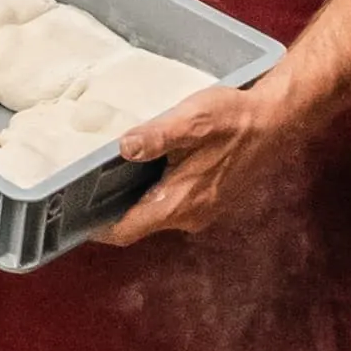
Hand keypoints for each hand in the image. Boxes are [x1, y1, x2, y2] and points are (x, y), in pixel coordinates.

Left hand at [97, 70, 307, 249]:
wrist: (278, 121)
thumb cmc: (235, 119)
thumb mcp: (191, 120)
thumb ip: (155, 137)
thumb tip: (123, 148)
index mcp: (179, 203)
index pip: (127, 231)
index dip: (97, 228)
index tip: (72, 216)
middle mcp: (190, 216)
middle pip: (140, 223)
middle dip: (112, 210)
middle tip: (84, 187)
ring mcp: (204, 210)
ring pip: (158, 212)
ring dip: (136, 199)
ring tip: (110, 174)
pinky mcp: (213, 200)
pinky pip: (176, 204)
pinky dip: (157, 192)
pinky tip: (149, 167)